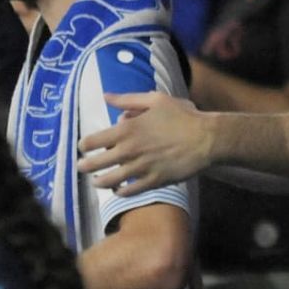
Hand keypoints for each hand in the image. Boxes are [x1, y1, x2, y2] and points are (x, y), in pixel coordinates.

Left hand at [77, 93, 215, 194]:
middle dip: (84, 166)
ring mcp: (140, 168)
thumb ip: (128, 99)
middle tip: (81, 167)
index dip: (83, 145)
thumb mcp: (155, 100)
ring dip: (98, 182)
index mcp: (127, 129)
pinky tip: (118, 190)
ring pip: (109, 181)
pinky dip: (120, 192)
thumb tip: (106, 96)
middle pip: (95, 164)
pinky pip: (129, 192)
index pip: (92, 141)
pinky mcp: (153, 182)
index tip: (83, 147)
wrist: (206, 139)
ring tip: (96, 182)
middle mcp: (129, 150)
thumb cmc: (182, 116)